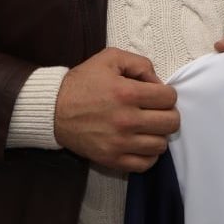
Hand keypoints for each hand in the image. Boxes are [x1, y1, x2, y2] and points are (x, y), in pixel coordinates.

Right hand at [54, 47, 178, 172]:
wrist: (53, 109)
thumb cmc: (82, 82)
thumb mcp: (110, 58)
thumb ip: (140, 63)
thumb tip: (158, 82)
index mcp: (127, 93)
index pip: (169, 98)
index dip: (167, 94)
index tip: (157, 95)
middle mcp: (126, 120)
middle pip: (171, 123)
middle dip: (167, 113)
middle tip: (155, 111)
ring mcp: (119, 143)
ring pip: (161, 145)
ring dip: (158, 134)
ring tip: (147, 127)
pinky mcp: (112, 159)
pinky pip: (145, 165)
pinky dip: (148, 155)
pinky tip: (140, 142)